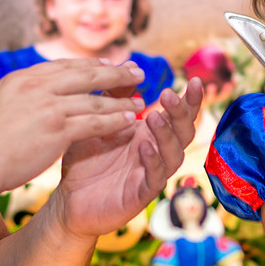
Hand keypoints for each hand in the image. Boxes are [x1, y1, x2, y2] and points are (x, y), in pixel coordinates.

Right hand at [0, 59, 146, 193]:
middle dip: (116, 72)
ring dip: (121, 100)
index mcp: (22, 78)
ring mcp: (48, 107)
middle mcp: (37, 87)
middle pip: (87, 74)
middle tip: (137, 71)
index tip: (108, 64)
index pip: (65, 66)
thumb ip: (17, 95)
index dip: (91, 65)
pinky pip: (95, 122)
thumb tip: (26, 92)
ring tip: (140, 101)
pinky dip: (115, 121)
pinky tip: (130, 121)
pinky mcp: (57, 130)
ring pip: (95, 99)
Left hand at [49, 78, 203, 239]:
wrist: (69, 199)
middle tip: (168, 95)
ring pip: (173, 155)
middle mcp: (157, 153)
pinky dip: (153, 162)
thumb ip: (113, 97)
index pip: (178, 115)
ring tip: (154, 116)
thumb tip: (129, 66)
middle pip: (183, 133)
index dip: (190, 100)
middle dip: (181, 113)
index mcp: (151, 135)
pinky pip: (155, 178)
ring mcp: (151, 174)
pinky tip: (144, 147)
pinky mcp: (140, 195)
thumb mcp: (98, 122)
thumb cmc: (87, 161)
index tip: (195, 80)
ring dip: (166, 135)